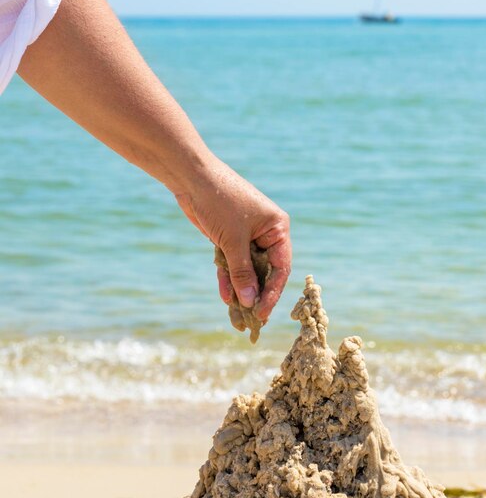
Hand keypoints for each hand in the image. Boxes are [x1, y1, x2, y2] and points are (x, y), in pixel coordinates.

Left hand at [174, 158, 290, 322]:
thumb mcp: (233, 241)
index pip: (281, 267)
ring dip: (240, 289)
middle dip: (256, 294)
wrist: (192, 178)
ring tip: (236, 314)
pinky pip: (231, 263)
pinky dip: (227, 277)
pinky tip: (225, 296)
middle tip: (251, 319)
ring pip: (246, 269)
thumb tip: (250, 301)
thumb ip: (242, 272)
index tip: (263, 312)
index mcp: (277, 228)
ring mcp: (246, 236)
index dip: (273, 292)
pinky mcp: (228, 238)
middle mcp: (266, 233)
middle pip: (264, 271)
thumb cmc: (220, 202)